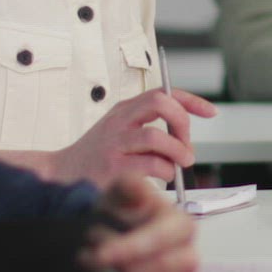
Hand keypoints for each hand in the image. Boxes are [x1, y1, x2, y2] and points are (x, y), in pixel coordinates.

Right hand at [52, 88, 216, 186]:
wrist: (62, 174)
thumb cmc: (97, 156)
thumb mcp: (120, 132)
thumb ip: (148, 127)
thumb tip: (185, 139)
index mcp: (124, 109)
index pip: (164, 93)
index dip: (191, 101)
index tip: (210, 112)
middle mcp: (120, 121)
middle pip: (161, 104)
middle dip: (183, 124)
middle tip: (185, 145)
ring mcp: (115, 143)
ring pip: (157, 138)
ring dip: (177, 152)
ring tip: (178, 164)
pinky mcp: (114, 167)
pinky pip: (152, 166)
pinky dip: (165, 172)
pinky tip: (161, 178)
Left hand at [84, 176, 197, 271]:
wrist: (108, 241)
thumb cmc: (118, 217)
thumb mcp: (119, 195)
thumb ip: (129, 186)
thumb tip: (138, 186)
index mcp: (181, 224)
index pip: (164, 238)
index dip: (132, 246)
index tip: (102, 252)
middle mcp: (189, 256)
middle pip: (163, 266)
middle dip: (121, 264)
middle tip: (92, 255)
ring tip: (97, 270)